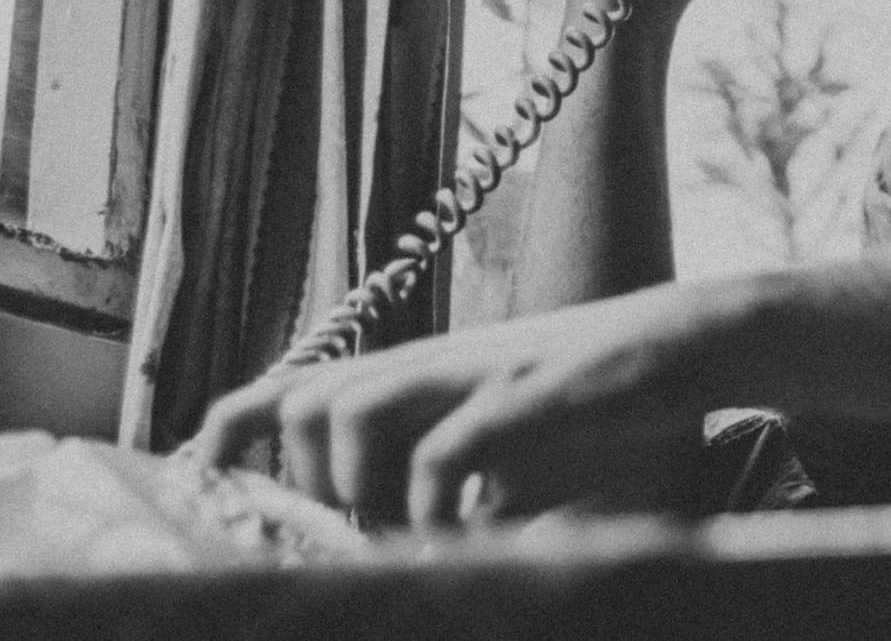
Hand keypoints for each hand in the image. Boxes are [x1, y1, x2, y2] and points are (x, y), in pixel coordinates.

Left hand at [189, 280, 740, 526]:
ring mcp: (476, 373)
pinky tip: (467, 527)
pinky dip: (436, 499)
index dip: (230, 434)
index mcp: (418, 378)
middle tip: (359, 534)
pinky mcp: (528, 392)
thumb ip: (451, 489)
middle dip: (306, 483)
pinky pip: (446, 447)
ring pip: (350, 409)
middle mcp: (432, 366)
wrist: (688, 341)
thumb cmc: (598, 406)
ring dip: (360, 487)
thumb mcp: (510, 452)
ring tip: (407, 532)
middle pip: (303, 401)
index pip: (290, 390)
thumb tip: (402, 549)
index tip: (202, 485)